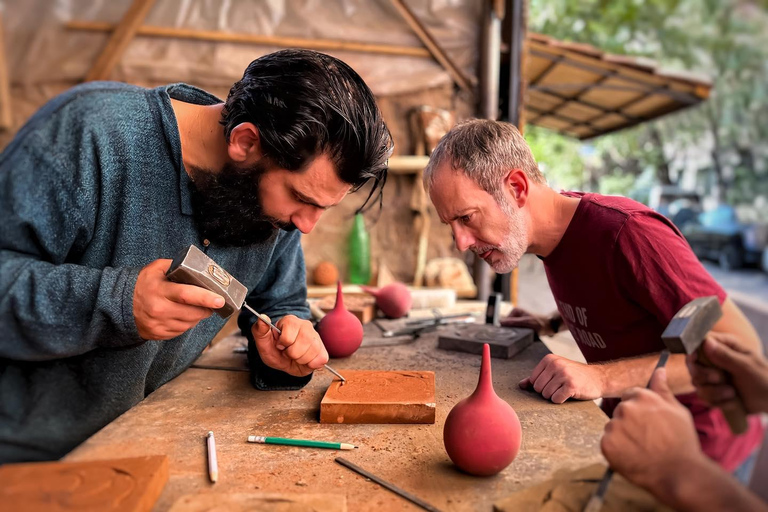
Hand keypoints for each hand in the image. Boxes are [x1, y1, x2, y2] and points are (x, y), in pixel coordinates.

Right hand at [133, 259, 223, 339]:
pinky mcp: (159, 334)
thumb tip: (199, 268)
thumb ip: (176, 266)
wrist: (120, 304)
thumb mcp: (156, 268)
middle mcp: (160, 309)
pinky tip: (184, 314)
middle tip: (213, 302)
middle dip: (207, 308)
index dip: (206, 298)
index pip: (187, 295)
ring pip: (190, 324)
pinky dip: (187, 323)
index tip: (220, 300)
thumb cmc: (141, 284)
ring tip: (197, 306)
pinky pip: (181, 331)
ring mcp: (159, 324)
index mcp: (160, 290)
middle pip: (193, 313)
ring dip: (198, 316)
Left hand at [252, 314, 328, 376]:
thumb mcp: (262, 342)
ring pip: (312, 352)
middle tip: (288, 352)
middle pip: (302, 345)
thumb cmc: (274, 350)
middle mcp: (305, 325)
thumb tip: (263, 318)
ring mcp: (316, 337)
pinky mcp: (323, 349)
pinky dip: (311, 364)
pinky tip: (305, 360)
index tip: (280, 345)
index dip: (282, 344)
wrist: (283, 362)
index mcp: (290, 321)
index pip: (288, 337)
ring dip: (301, 359)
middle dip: (292, 354)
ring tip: (296, 356)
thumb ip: (260, 330)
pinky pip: (321, 359)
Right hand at [501, 308, 557, 335]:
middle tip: (517, 336)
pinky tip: (523, 337)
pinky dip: (519, 335)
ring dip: (515, 334)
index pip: (504, 321)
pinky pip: (517, 332)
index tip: (508, 335)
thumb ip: (513, 322)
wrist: (550, 326)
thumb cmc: (539, 323)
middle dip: (510, 332)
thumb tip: (500, 322)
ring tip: (522, 336)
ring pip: (512, 330)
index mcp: (515, 311)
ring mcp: (519, 321)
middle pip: (508, 326)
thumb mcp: (525, 322)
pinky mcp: (522, 327)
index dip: (505, 329)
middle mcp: (516, 315)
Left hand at [519, 354, 604, 402]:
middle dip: (547, 392)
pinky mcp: (571, 385)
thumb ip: (538, 377)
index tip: (554, 383)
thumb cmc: (575, 375)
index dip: (542, 386)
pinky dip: (561, 400)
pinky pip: (556, 399)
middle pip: (538, 388)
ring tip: (565, 390)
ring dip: (555, 396)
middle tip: (560, 387)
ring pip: (546, 395)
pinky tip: (570, 394)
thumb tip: (521, 385)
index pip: (533, 380)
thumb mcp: (555, 371)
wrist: (598, 378)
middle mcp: (555, 364)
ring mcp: (564, 374)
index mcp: (549, 359)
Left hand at [601, 368, 707, 499]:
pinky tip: (633, 456)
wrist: (680, 473)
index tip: (648, 423)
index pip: (630, 396)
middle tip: (647, 438)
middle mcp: (625, 408)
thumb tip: (659, 369)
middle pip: (620, 411)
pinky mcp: (607, 444)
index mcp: (642, 396)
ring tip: (642, 449)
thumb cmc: (682, 441)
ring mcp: (615, 426)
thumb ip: (662, 389)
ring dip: (622, 436)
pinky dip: (617, 450)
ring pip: (613, 427)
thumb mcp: (677, 410)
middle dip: (630, 422)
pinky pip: (608, 443)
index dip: (640, 411)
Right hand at [687, 333, 767, 414]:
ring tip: (732, 393)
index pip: (698, 342)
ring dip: (714, 392)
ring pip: (696, 383)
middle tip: (719, 378)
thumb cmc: (764, 379)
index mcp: (724, 345)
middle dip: (704, 375)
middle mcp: (714, 359)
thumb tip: (705, 342)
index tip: (695, 360)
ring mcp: (712, 376)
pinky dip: (717, 402)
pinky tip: (732, 401)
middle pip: (692, 364)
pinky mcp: (712, 391)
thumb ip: (725, 355)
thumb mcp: (747, 366)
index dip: (693, 351)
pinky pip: (703, 397)